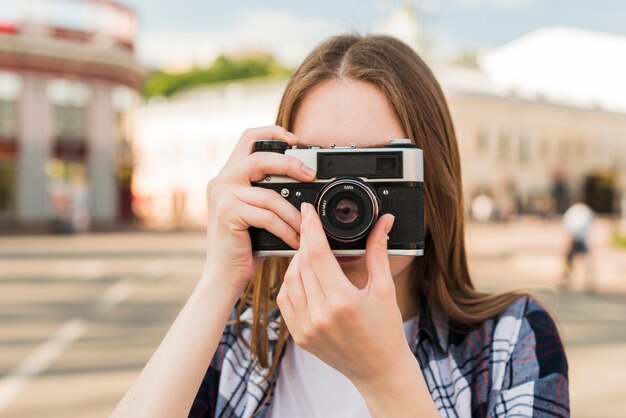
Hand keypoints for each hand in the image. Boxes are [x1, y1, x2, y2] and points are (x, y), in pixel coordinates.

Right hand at [202, 126, 315, 292]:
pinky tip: (296, 241)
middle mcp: (221, 180)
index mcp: (229, 174)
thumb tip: (305, 180)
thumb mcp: (258, 211)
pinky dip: (286, 230)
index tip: (296, 139)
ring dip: (294, 214)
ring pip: (270, 195)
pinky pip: (267, 216)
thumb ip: (270, 192)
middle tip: (312, 176)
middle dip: (291, 164)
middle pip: (260, 158)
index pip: (248, 138)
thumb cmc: (246, 245)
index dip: (273, 132)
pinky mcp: (226, 212)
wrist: (225, 275)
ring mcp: (221, 195)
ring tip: (307, 227)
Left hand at [276, 202, 409, 385]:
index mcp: (342, 301)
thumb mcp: (385, 288)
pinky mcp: (299, 336)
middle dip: (304, 241)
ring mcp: (306, 328)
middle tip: (311, 228)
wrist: (379, 370)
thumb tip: (383, 221)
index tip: (307, 211)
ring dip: (296, 261)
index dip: (310, 227)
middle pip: (301, 264)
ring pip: (289, 280)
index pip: (317, 254)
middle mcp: (320, 315)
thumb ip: (378, 251)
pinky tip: (303, 275)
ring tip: (309, 252)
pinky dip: (291, 283)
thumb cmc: (386, 331)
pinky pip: (285, 300)